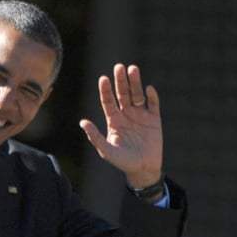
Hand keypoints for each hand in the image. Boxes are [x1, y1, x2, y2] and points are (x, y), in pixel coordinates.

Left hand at [79, 63, 162, 188]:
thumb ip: (95, 136)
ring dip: (135, 83)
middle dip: (120, 81)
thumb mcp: (107, 150)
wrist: (143, 170)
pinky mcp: (154, 120)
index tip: (103, 79)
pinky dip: (152, 97)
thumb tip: (82, 122)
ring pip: (137, 95)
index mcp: (114, 120)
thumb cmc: (123, 161)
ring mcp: (141, 116)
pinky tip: (148, 89)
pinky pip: (153, 105)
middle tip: (119, 67)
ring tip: (133, 70)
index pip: (108, 101)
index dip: (105, 90)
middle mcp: (126, 114)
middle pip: (122, 94)